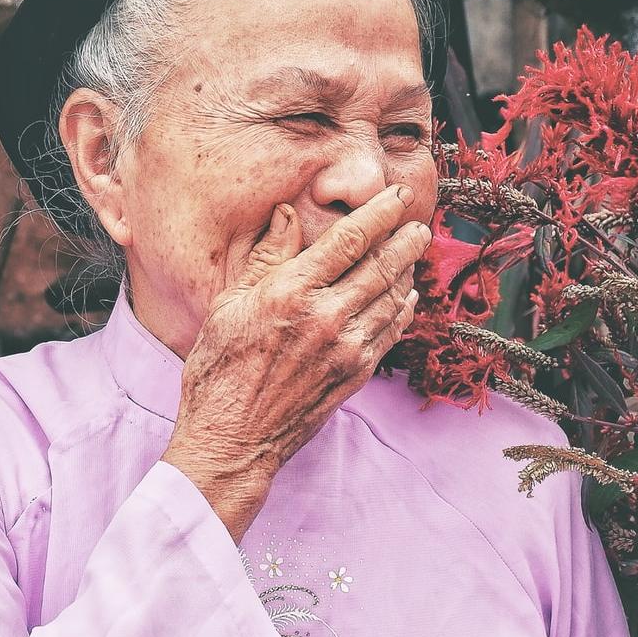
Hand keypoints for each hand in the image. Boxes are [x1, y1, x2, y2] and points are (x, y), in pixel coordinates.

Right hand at [162, 185, 429, 540]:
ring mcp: (345, 348)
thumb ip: (266, 257)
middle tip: (419, 224)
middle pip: (381, 266)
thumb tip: (288, 214)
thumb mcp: (228, 304)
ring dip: (408, 272)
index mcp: (290, 293)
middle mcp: (325, 317)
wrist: (232, 439)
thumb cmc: (219, 370)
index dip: (379, 214)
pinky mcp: (355, 374)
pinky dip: (402, 310)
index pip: (348, 241)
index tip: (396, 197)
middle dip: (405, 240)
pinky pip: (389, 332)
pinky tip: (405, 298)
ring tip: (414, 253)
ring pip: (392, 298)